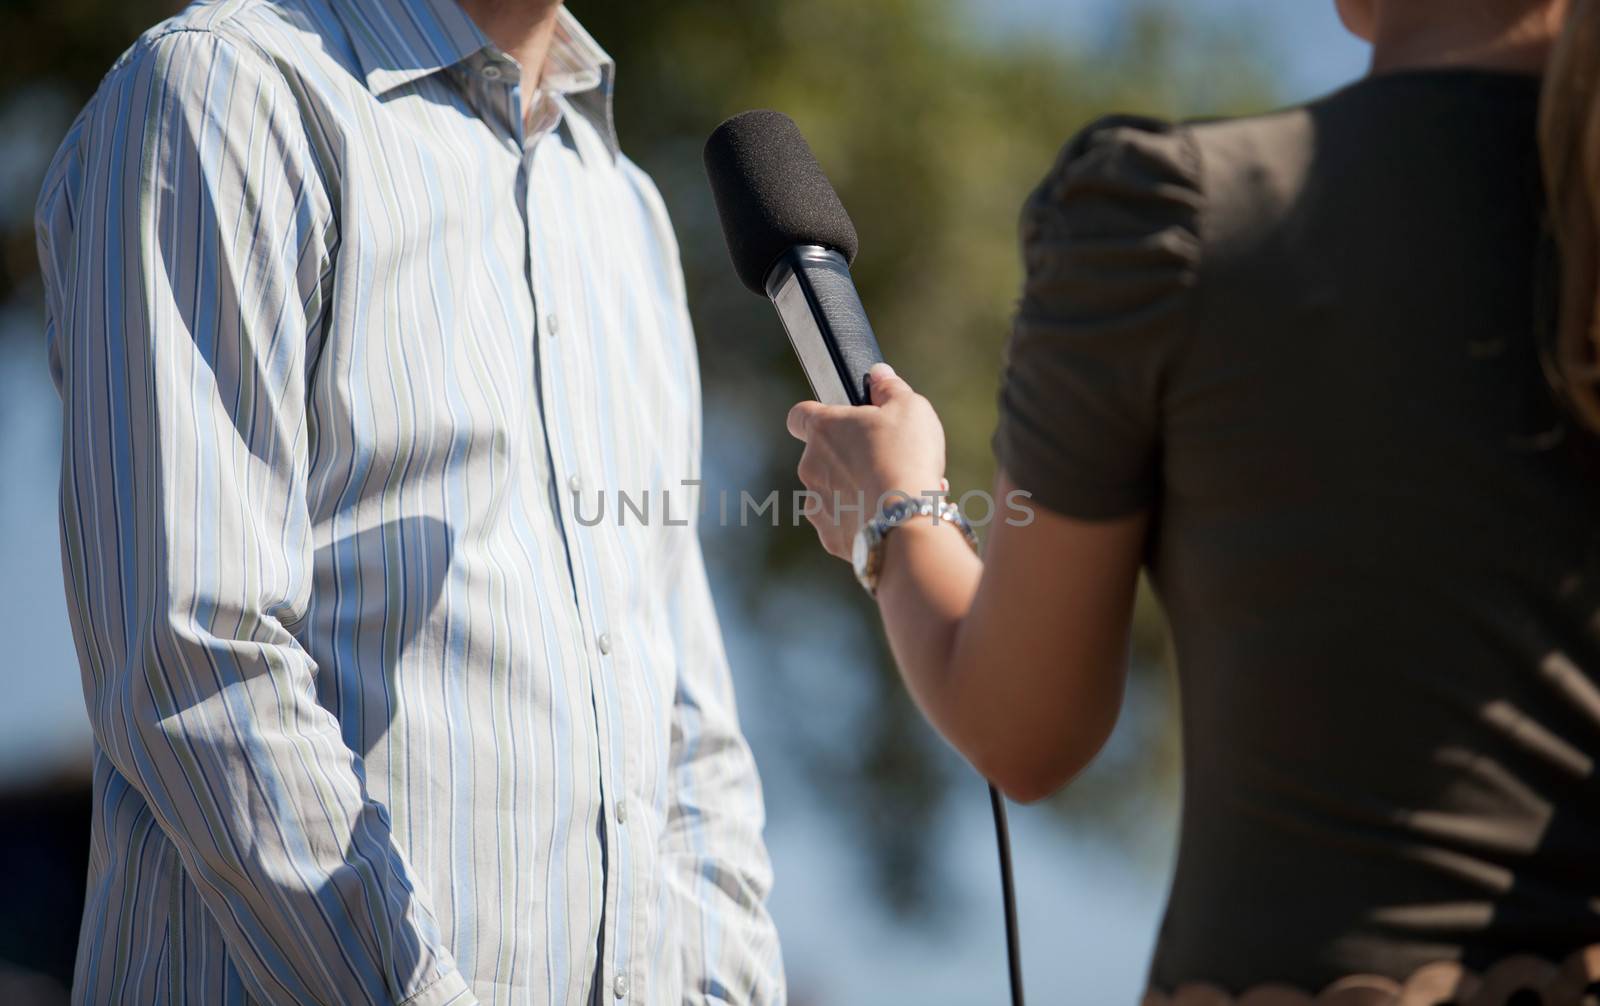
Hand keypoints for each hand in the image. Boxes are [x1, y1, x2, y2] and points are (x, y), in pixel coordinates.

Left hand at [785, 363, 947, 559]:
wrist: (905, 522)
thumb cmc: (905, 457)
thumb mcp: (909, 407)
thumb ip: (889, 388)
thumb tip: (878, 374)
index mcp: (823, 430)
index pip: (799, 416)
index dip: (816, 416)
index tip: (839, 421)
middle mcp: (810, 467)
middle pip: (824, 458)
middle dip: (852, 459)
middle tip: (889, 462)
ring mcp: (817, 505)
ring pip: (836, 493)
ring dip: (860, 491)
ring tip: (897, 493)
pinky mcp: (831, 537)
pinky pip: (846, 524)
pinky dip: (865, 520)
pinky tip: (894, 517)